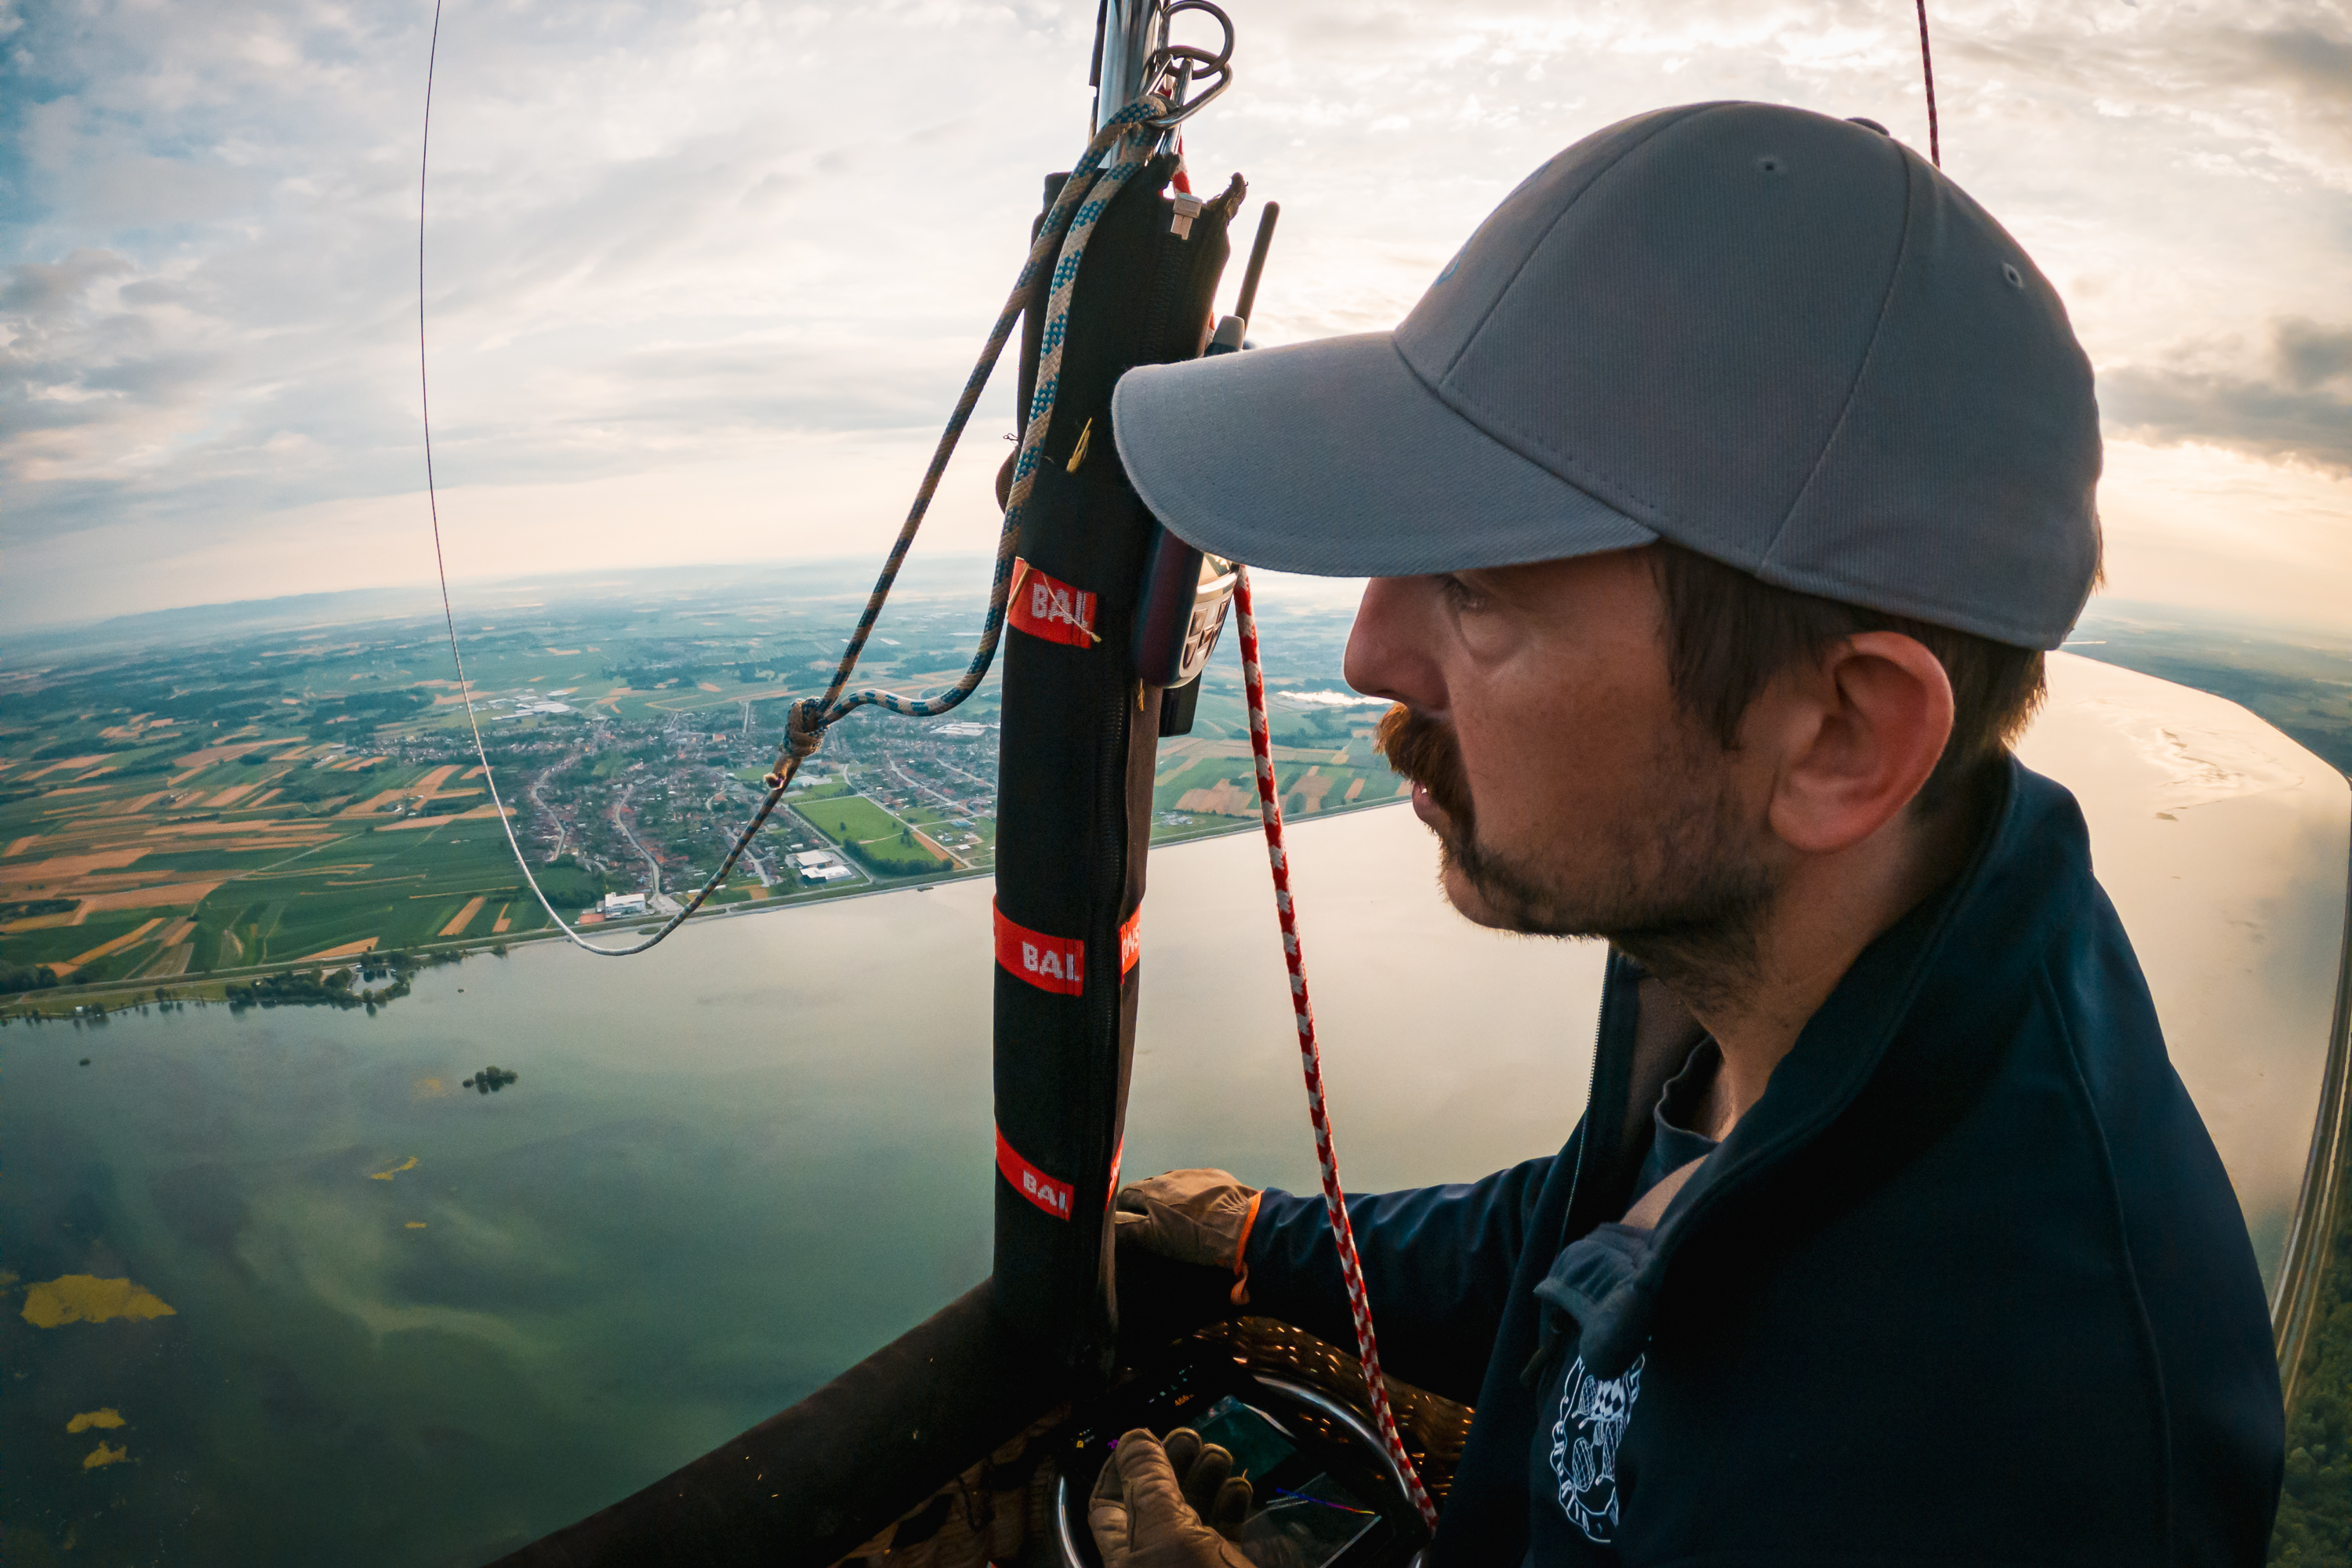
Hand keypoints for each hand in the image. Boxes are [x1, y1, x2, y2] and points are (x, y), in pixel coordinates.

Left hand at [1089, 1427, 1254, 1567]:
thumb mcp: (1165, 1531)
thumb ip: (1149, 1484)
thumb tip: (1132, 1437)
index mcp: (1125, 1554)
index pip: (1108, 1503)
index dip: (1121, 1466)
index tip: (1143, 1437)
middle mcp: (1154, 1557)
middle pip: (1156, 1500)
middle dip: (1172, 1463)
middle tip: (1190, 1437)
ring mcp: (1190, 1561)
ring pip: (1192, 1511)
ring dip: (1205, 1477)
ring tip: (1219, 1456)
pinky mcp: (1224, 1565)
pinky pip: (1223, 1529)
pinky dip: (1229, 1504)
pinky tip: (1238, 1487)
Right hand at [1114, 1170, 1261, 1299]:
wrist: (1243, 1225)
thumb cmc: (1195, 1236)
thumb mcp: (1156, 1239)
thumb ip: (1128, 1231)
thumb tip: (1108, 1227)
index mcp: (1151, 1190)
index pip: (1125, 1194)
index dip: (1123, 1210)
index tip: (1127, 1224)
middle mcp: (1169, 1176)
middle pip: (1148, 1187)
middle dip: (1146, 1204)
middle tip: (1152, 1224)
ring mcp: (1194, 1174)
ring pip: (1173, 1184)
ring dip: (1170, 1198)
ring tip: (1179, 1218)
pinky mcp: (1216, 1177)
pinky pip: (1197, 1183)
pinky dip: (1193, 1194)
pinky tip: (1202, 1210)